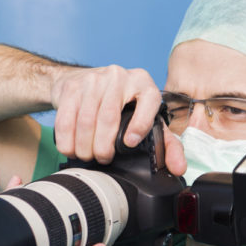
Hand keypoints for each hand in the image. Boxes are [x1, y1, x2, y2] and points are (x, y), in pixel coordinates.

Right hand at [50, 65, 186, 176]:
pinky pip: (67, 119)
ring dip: (84, 146)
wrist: (84, 80)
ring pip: (86, 120)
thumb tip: (179, 168)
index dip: (140, 125)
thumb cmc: (121, 105)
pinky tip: (71, 149)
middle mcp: (119, 77)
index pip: (148, 102)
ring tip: (87, 156)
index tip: (130, 144)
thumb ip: (166, 143)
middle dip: (103, 146)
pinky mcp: (72, 86)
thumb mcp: (146, 118)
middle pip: (109, 118)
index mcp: (144, 84)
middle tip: (103, 159)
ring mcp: (94, 79)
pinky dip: (67, 140)